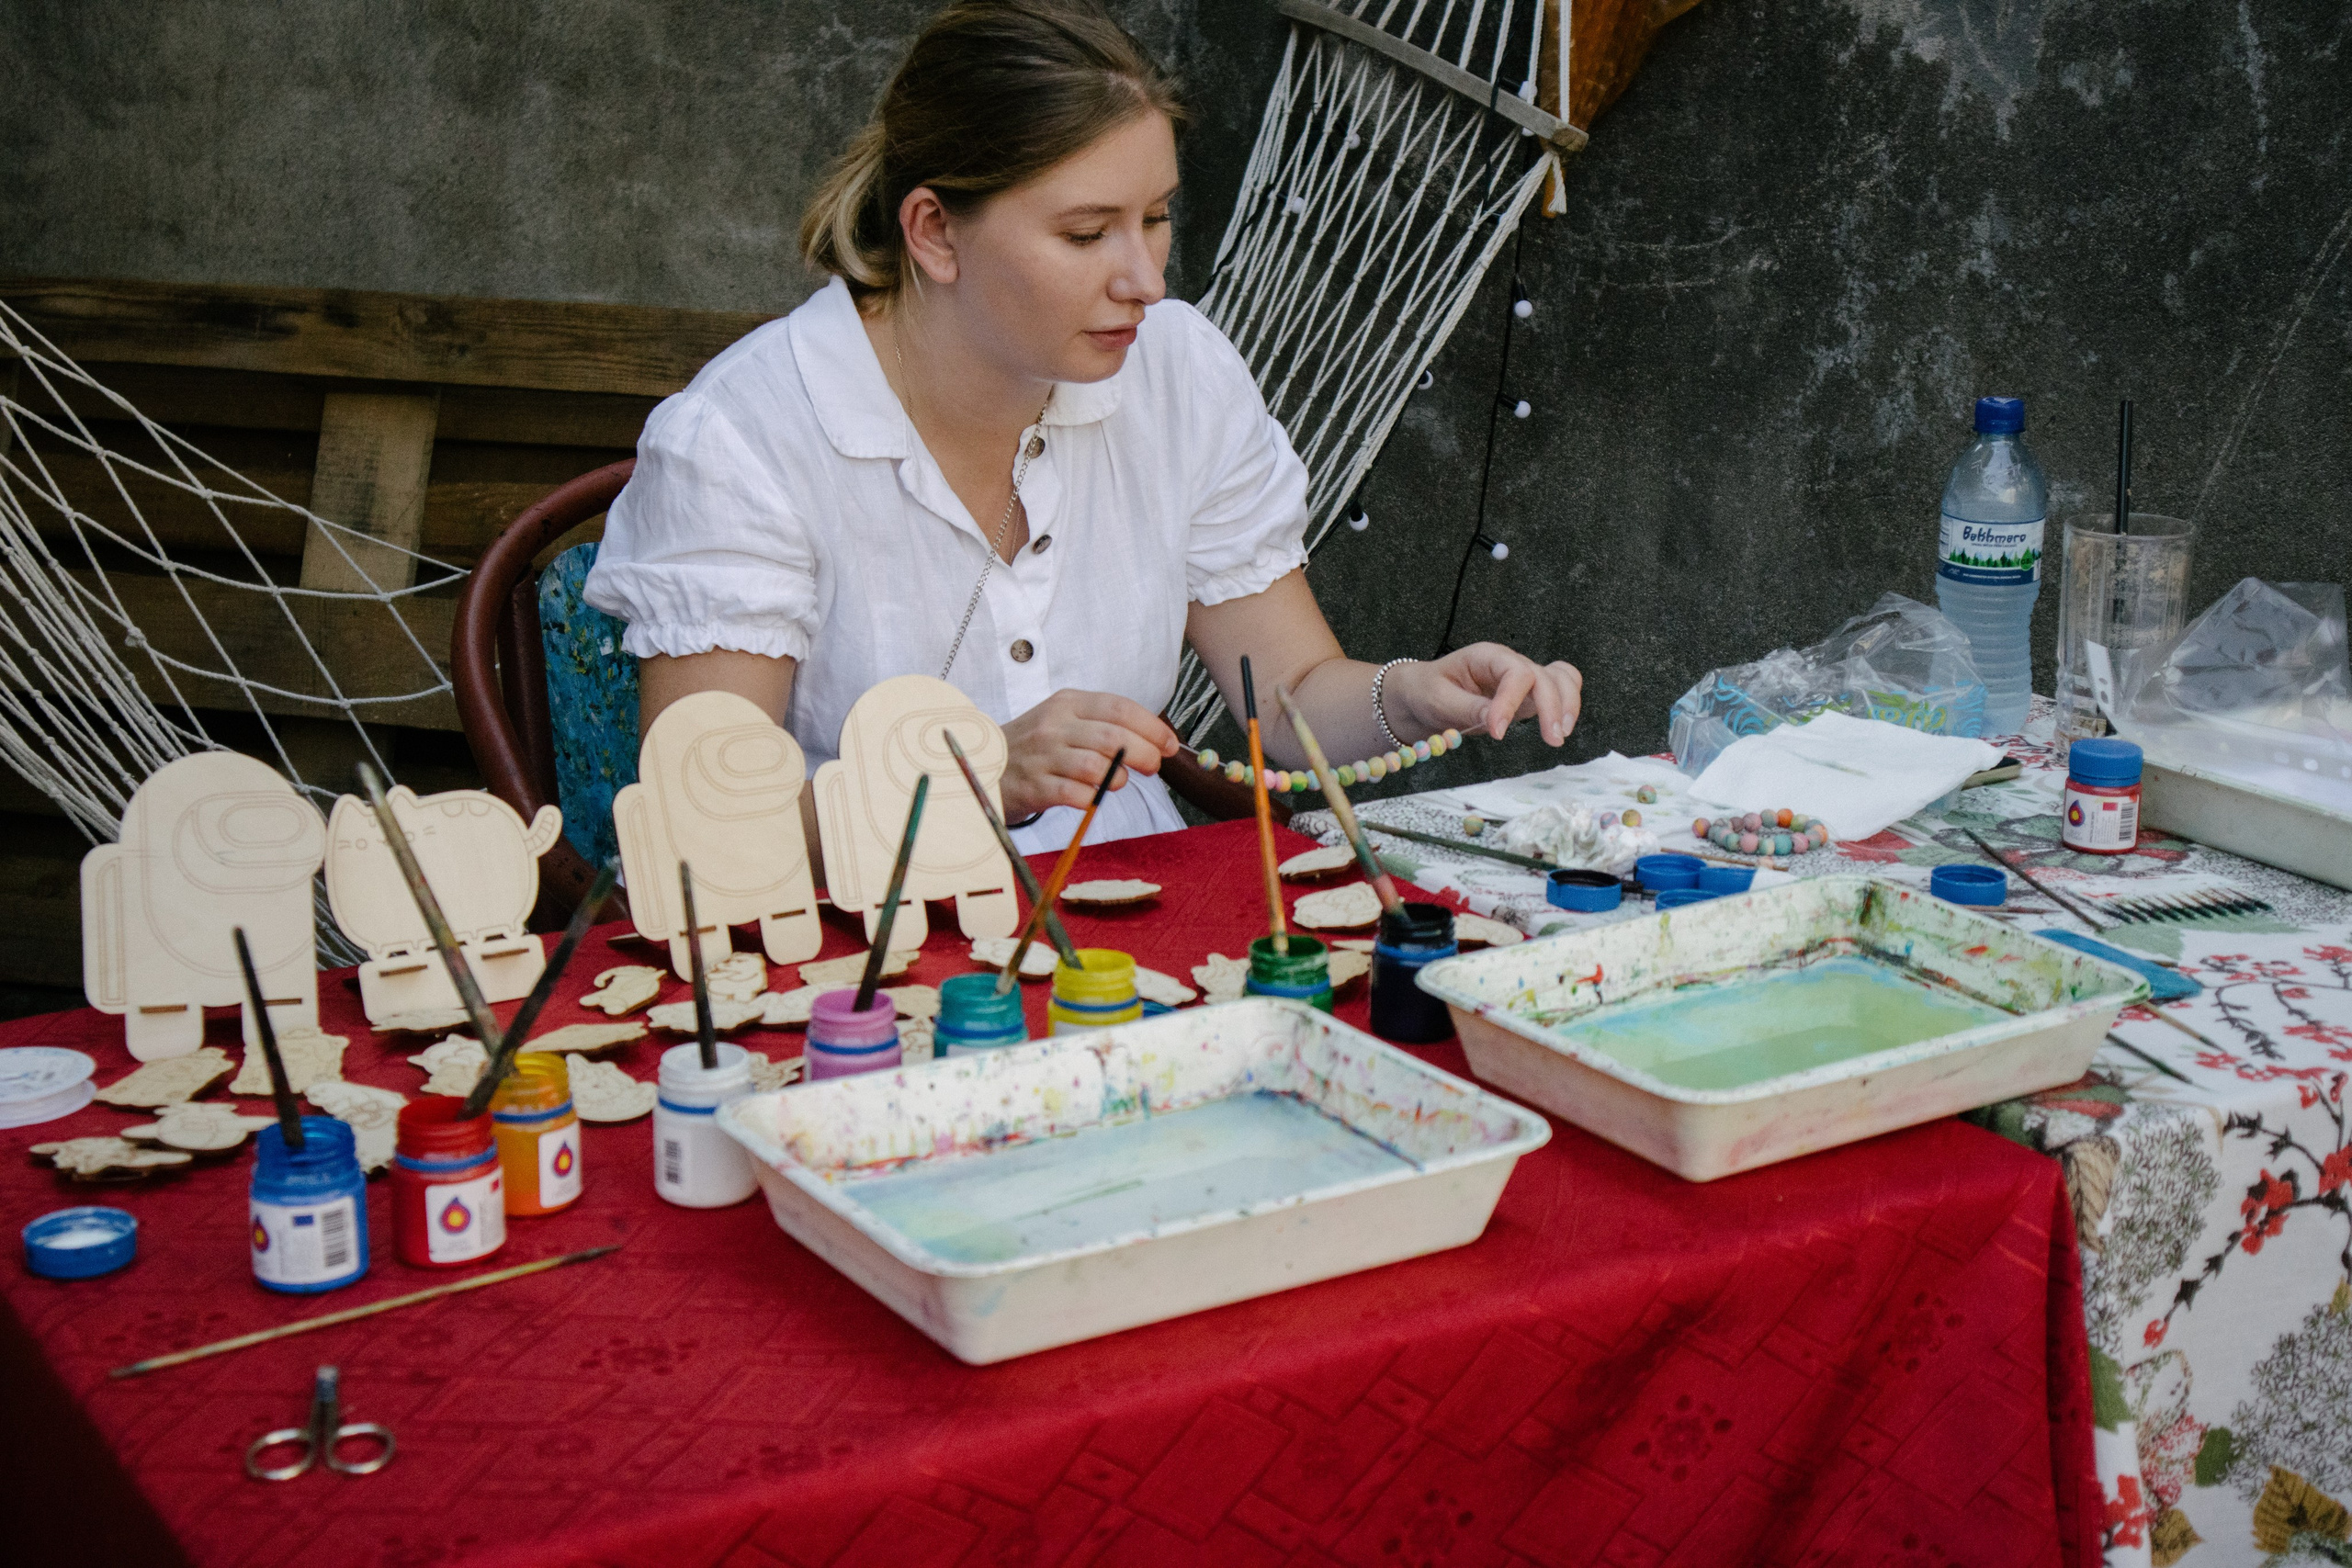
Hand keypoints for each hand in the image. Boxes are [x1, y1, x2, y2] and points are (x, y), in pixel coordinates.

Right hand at [998, 689, 1176, 818]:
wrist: (985, 765)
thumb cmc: (1036, 745)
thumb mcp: (1065, 720)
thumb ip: (1104, 725)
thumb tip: (1155, 740)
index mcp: (1068, 703)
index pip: (1119, 708)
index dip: (1151, 727)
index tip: (1169, 744)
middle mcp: (1054, 725)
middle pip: (1114, 737)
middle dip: (1144, 754)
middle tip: (1153, 767)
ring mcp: (1042, 756)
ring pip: (1096, 766)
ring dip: (1118, 778)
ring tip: (1118, 782)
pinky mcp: (1034, 787)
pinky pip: (1075, 795)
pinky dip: (1094, 798)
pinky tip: (1093, 796)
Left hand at [1391, 645, 1582, 745]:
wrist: (1423, 694)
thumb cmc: (1427, 690)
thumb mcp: (1437, 699)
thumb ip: (1466, 708)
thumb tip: (1496, 722)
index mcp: (1486, 657)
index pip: (1514, 673)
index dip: (1512, 702)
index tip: (1498, 733)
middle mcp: (1509, 664)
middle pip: (1544, 676)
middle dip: (1552, 707)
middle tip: (1552, 740)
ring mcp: (1521, 680)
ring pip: (1561, 678)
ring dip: (1568, 704)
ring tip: (1561, 735)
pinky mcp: (1527, 697)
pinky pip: (1559, 689)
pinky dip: (1568, 702)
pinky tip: (1562, 726)